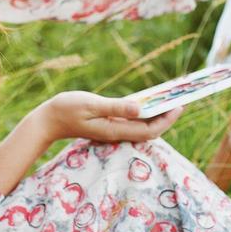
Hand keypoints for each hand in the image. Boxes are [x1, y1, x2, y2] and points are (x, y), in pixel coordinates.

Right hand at [33, 91, 184, 144]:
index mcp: (115, 130)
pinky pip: (133, 121)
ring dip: (157, 115)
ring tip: (170, 99)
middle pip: (150, 130)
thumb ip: (115, 107)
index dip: (167, 120)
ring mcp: (114, 130)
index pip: (149, 130)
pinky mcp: (110, 124)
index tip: (179, 106)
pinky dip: (145, 113)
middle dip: (167, 117)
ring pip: (143, 126)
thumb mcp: (91, 104)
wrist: (49, 120)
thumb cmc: (67, 109)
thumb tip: (140, 108)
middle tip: (181, 99)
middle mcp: (117, 133)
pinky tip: (150, 101)